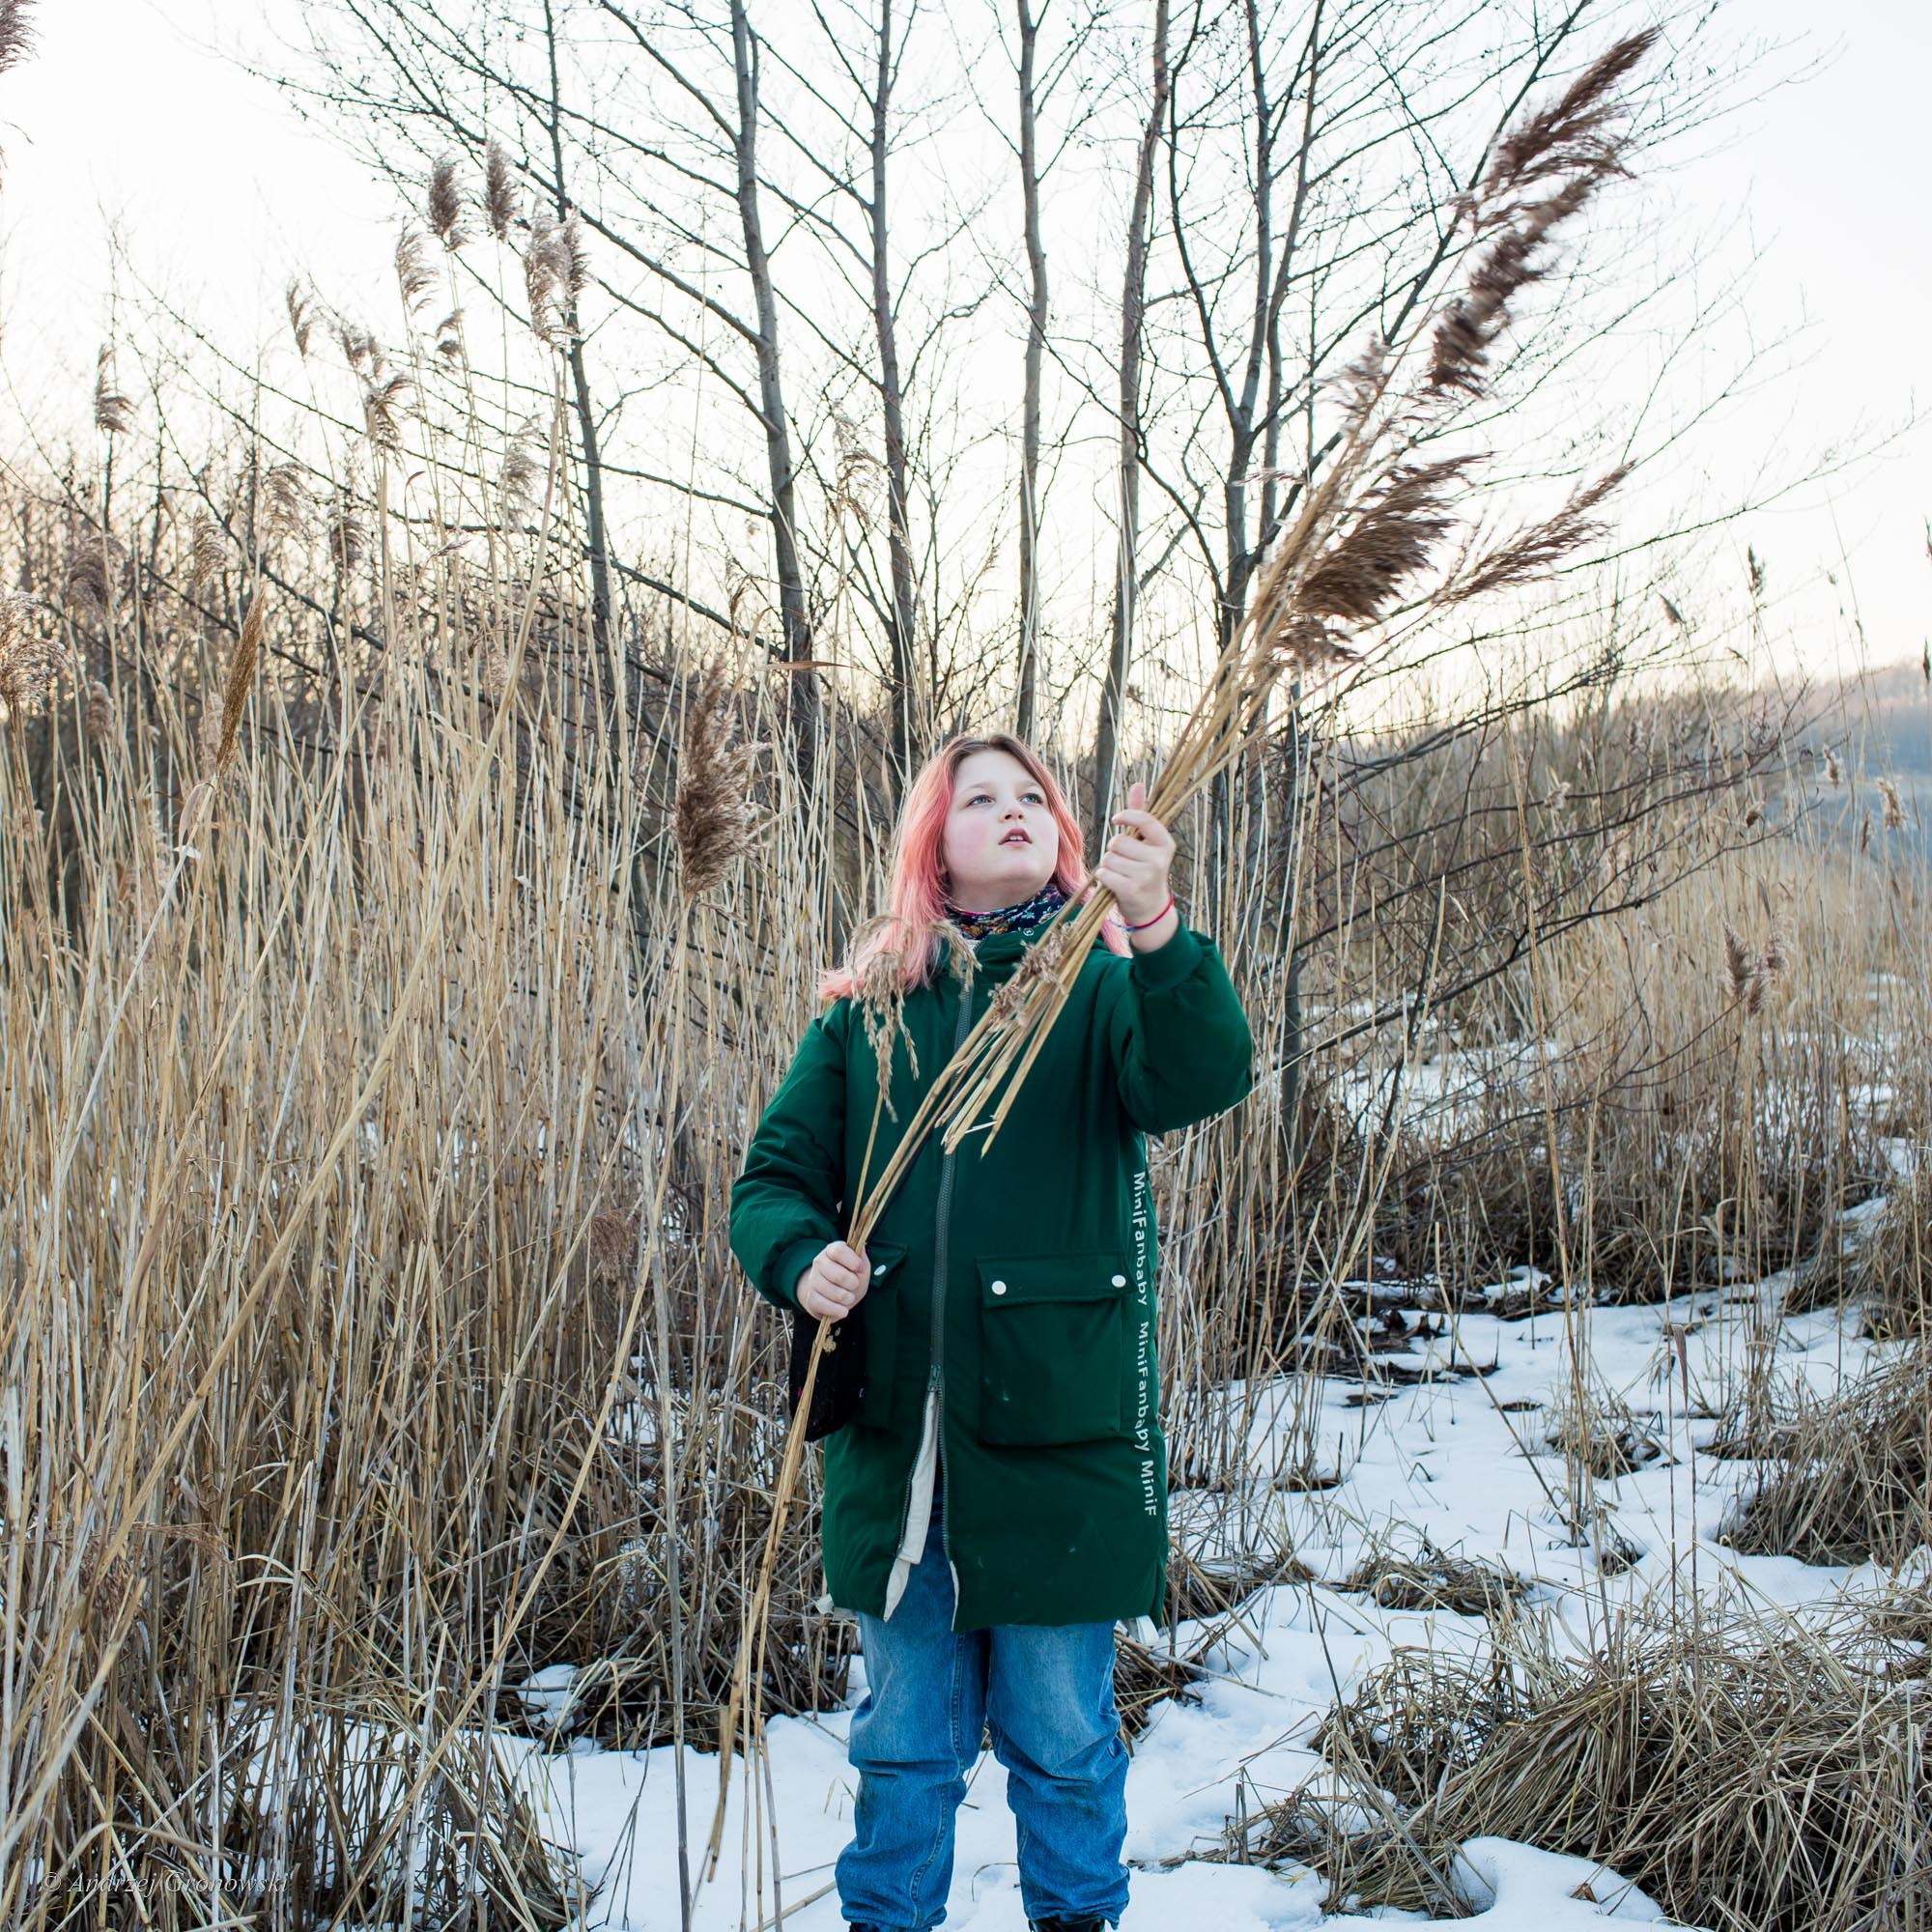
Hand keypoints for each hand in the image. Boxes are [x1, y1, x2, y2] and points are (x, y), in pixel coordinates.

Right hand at [797, 1240, 870, 1322]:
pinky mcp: (810, 1298)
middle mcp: (819, 1263)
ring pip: (836, 1294)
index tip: (858, 1267)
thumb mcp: (860, 1266)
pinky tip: (843, 1309)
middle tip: (854, 1285)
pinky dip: (839, 1311)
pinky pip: (827, 1306)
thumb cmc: (849, 1278)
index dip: (852, 1261)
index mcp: (831, 1251)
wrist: (833, 1296)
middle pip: (839, 1276)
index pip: (839, 1251)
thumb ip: (861, 1258)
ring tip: (848, 1297)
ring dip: (848, 1299)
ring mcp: (813, 1280)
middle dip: (853, 1284)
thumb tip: (860, 1249)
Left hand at [1094, 781, 1175, 927]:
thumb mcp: (1147, 843)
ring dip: (1108, 865)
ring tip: (1121, 874)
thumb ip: (1140, 814)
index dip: (1126, 816)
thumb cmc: (1145, 869)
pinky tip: (1115, 883)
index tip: (1116, 820)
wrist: (1151, 908)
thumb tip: (1138, 784)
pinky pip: (1104, 873)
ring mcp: (1146, 875)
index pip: (1144, 819)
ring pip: (1109, 858)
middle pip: (1118, 841)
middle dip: (1114, 850)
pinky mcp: (1131, 889)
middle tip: (1125, 862)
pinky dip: (1103, 878)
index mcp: (1165, 843)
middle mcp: (1159, 858)